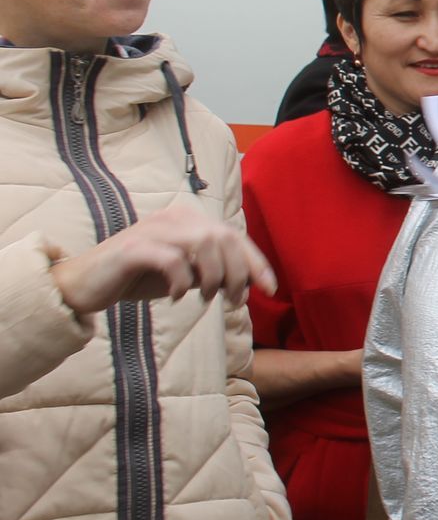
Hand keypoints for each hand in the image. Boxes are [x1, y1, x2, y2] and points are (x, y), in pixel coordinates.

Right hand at [50, 204, 277, 314]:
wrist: (85, 283)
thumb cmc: (139, 277)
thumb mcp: (184, 273)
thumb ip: (213, 271)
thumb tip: (248, 282)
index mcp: (189, 219)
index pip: (234, 236)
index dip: (256, 263)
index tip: (270, 289)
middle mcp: (173, 217)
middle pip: (224, 239)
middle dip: (237, 274)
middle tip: (232, 301)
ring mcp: (152, 230)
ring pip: (203, 244)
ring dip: (212, 277)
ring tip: (203, 299)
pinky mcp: (132, 248)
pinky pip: (172, 260)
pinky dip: (181, 282)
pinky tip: (175, 297)